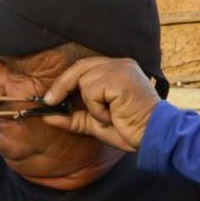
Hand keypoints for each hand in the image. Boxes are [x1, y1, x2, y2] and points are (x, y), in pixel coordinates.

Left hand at [38, 56, 161, 151]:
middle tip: (48, 102)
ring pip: (84, 81)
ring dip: (91, 105)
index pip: (83, 67)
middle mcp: (120, 63)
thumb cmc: (129, 128)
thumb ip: (72, 117)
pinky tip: (114, 114)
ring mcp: (121, 68)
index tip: (50, 98)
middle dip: (60, 85)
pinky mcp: (120, 78)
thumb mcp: (94, 122)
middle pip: (79, 67)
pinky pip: (92, 91)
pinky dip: (98, 108)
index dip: (65, 81)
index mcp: (117, 69)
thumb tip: (46, 116)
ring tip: (109, 115)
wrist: (152, 136)